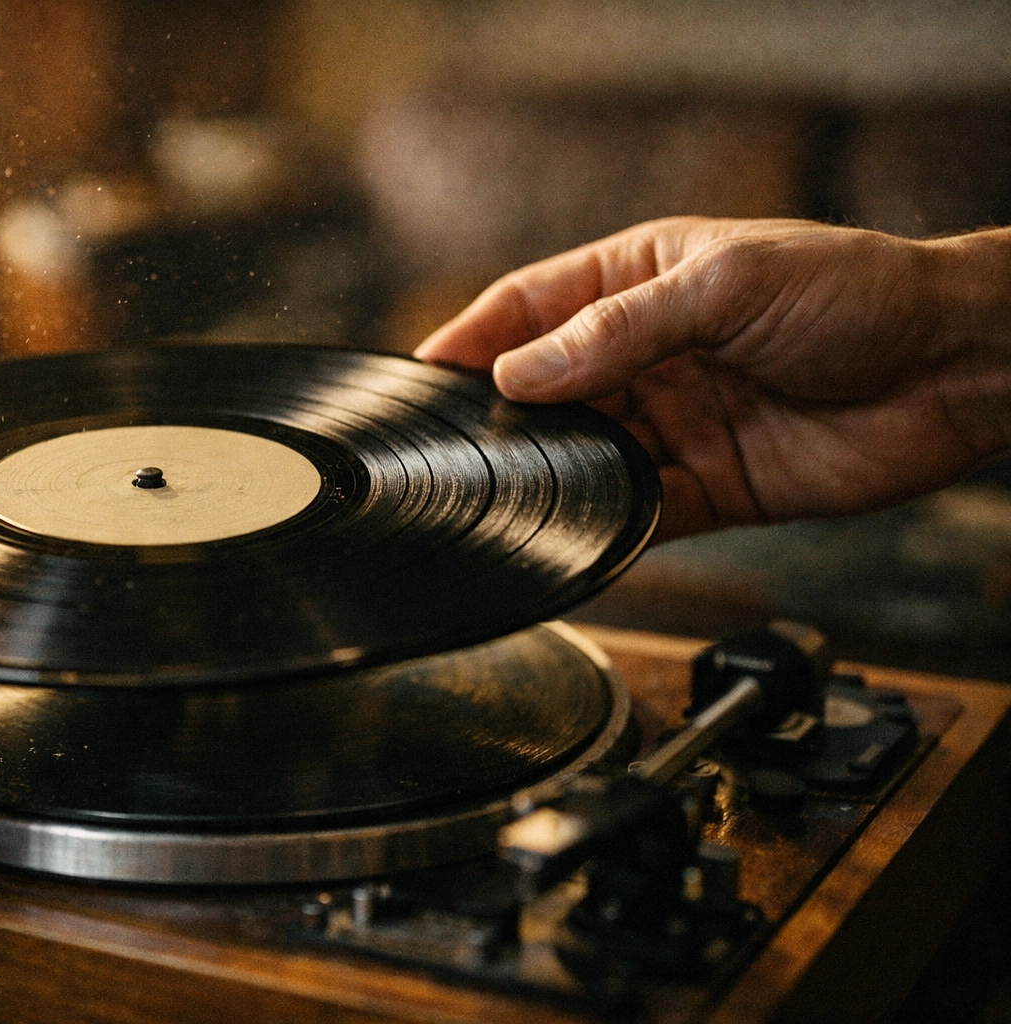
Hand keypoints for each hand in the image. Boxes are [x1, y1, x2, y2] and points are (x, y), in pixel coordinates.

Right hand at [416, 217, 1010, 539]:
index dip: (476, 336)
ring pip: (587, 453)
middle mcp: (651, 354)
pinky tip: (576, 534)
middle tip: (457, 444)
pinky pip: (642, 511)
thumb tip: (520, 374)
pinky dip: (608, 525)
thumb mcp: (724, 285)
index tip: (422, 370)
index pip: (534, 306)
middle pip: (550, 387)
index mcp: (644, 281)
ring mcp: (679, 421)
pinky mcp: (712, 485)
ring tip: (509, 490)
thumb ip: (617, 332)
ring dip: (552, 471)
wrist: (956, 368)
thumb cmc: (854, 294)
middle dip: (505, 414)